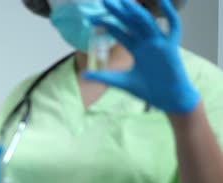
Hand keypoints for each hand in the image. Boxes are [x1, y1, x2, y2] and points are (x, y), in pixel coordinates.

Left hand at [83, 0, 199, 113]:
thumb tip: (83, 74)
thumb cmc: (147, 90)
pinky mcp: (171, 46)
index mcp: (137, 50)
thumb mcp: (120, 82)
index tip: (93, 19)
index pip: (120, 33)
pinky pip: (173, 26)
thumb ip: (103, 76)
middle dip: (118, 13)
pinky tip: (162, 1)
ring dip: (136, 11)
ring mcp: (159, 43)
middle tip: (104, 1)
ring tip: (124, 1)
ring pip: (147, 22)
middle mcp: (147, 43)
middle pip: (131, 24)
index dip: (107, 25)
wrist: (167, 100)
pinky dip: (169, 13)